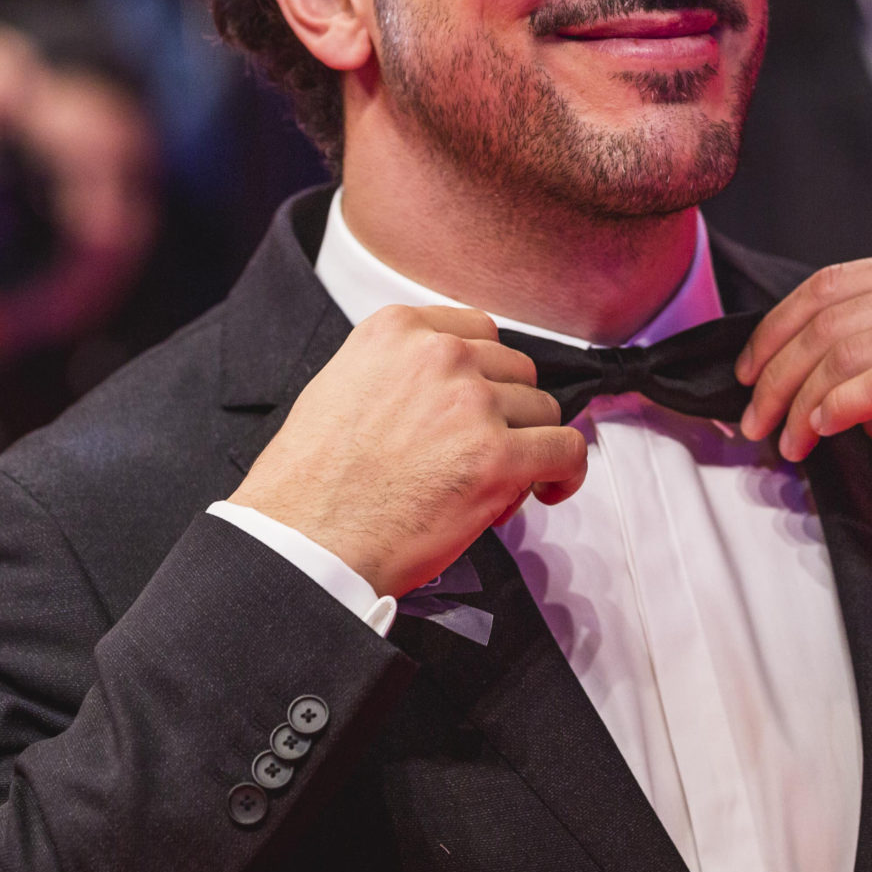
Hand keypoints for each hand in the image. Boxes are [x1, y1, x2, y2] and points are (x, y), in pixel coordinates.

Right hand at [230, 306, 587, 597]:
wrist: (305, 540)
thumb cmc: (311, 484)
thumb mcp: (339, 388)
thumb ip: (397, 372)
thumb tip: (440, 392)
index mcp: (396, 331)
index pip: (477, 331)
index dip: (486, 375)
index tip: (482, 402)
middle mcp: (439, 355)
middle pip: (515, 370)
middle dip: (506, 412)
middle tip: (479, 453)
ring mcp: (472, 402)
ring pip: (542, 410)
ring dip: (528, 445)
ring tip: (495, 484)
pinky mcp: (498, 456)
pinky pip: (565, 450)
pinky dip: (566, 472)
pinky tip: (548, 489)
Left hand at [736, 249, 871, 541]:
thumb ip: (853, 355)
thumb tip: (771, 365)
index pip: (831, 284)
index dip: (774, 329)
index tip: (744, 376)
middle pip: (832, 317)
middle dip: (776, 374)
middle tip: (752, 423)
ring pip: (849, 350)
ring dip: (799, 402)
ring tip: (785, 443)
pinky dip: (838, 407)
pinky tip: (819, 432)